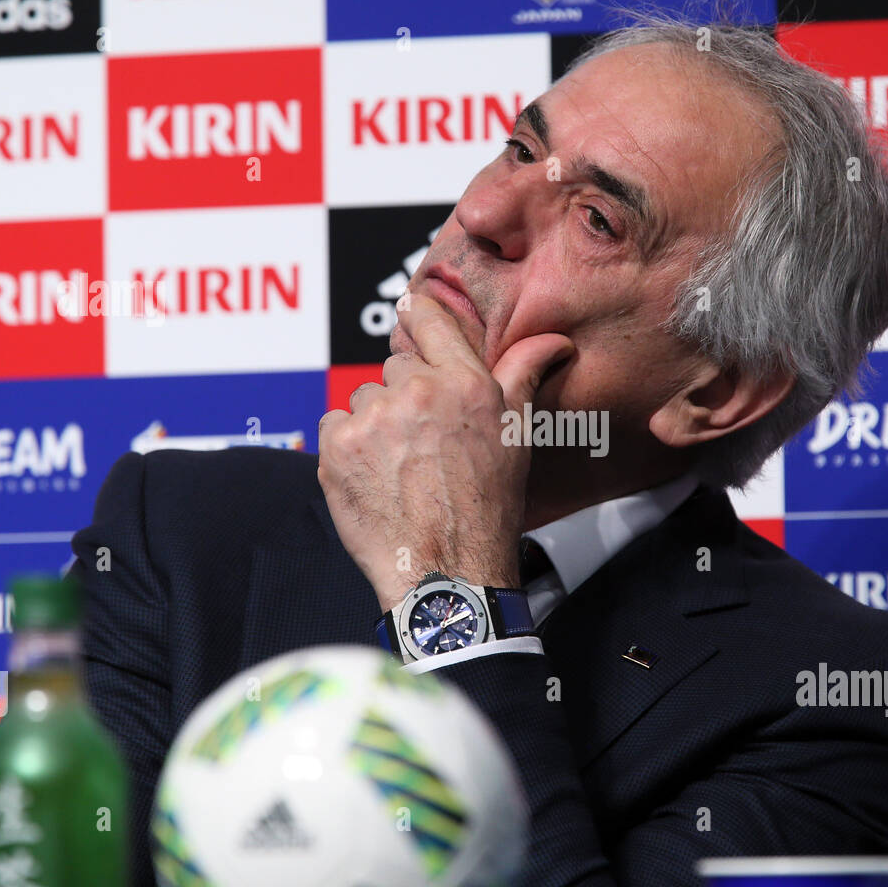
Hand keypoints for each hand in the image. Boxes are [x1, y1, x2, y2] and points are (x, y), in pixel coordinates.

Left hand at [317, 294, 573, 611]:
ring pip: (364, 398)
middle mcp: (417, 392)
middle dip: (407, 396)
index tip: (413, 316)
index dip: (419, 316)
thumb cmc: (487, 508)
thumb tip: (553, 341)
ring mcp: (372, 418)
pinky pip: (334, 425)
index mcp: (464, 382)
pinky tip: (375, 477)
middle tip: (424, 441)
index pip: (428, 317)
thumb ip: (524, 375)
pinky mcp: (337, 447)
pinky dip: (348, 446)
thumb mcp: (515, 437)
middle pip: (396, 367)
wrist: (446, 570)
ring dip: (376, 423)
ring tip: (401, 466)